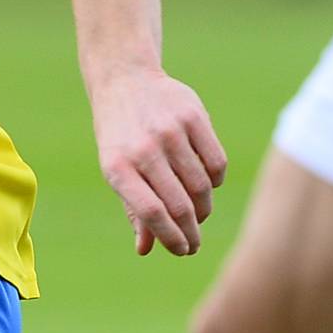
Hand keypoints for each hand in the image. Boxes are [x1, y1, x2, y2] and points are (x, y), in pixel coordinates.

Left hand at [90, 65, 227, 257]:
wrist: (126, 82)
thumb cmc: (120, 137)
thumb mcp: (116, 171)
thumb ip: (133, 208)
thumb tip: (146, 249)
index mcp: (118, 167)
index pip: (151, 212)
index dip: (171, 237)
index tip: (182, 250)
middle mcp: (144, 149)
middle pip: (180, 204)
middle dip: (191, 231)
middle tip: (195, 243)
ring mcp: (171, 131)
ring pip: (202, 185)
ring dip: (204, 209)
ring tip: (199, 215)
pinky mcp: (194, 116)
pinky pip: (216, 162)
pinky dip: (215, 181)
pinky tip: (207, 185)